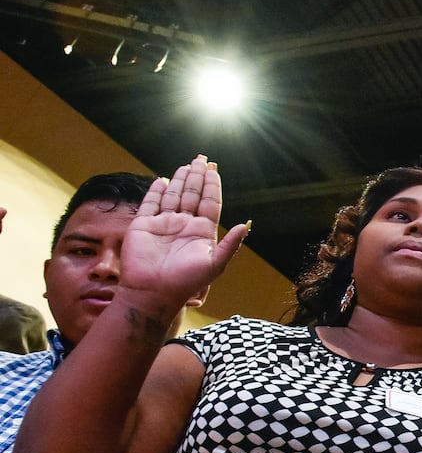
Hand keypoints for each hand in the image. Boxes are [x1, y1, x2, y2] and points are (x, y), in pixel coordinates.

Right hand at [119, 156, 247, 310]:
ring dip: (180, 180)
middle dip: (197, 177)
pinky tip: (162, 180)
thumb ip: (230, 244)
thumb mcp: (215, 264)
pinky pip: (150, 203)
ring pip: (173, 196)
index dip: (212, 186)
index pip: (209, 203)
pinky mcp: (144, 225)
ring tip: (187, 165)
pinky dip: (156, 191)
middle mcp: (184, 225)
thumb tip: (247, 224)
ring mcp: (163, 224)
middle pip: (192, 195)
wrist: (154, 292)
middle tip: (202, 159)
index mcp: (202, 232)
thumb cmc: (186, 282)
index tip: (214, 170)